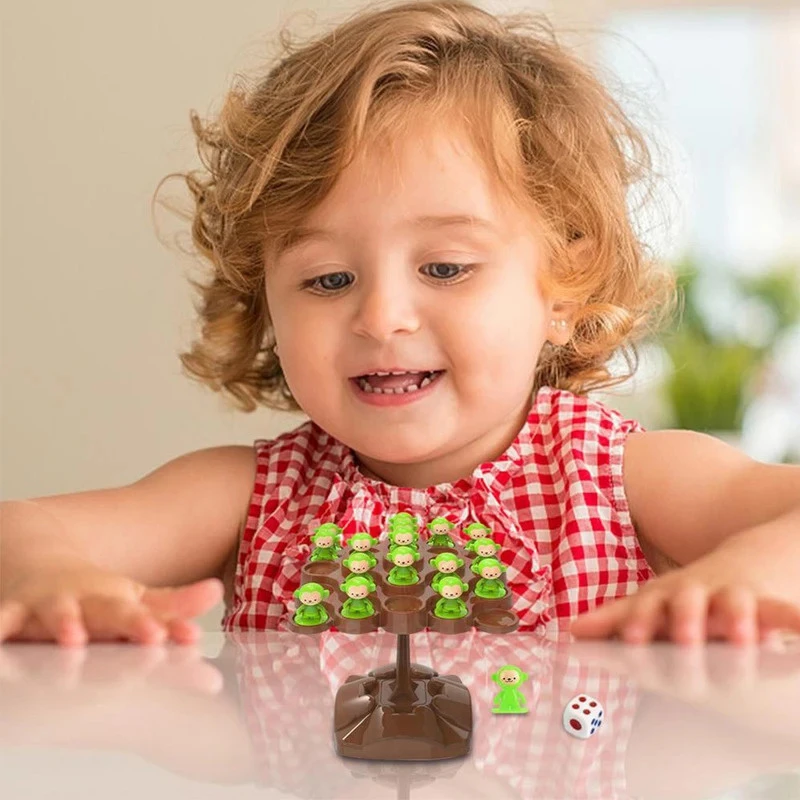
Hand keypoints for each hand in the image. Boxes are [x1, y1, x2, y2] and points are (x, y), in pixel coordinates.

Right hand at [0, 565, 222, 645]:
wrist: (33, 552)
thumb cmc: (88, 591)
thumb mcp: (131, 598)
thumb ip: (173, 604)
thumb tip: (217, 593)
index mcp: (117, 602)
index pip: (149, 617)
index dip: (169, 626)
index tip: (188, 637)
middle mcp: (88, 601)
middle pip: (112, 613)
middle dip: (131, 623)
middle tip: (153, 635)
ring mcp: (49, 605)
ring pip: (56, 612)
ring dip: (64, 623)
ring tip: (72, 636)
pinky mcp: (11, 612)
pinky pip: (2, 621)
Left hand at [569, 557, 799, 644]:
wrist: (745, 558)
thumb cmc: (688, 593)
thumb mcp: (653, 602)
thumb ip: (614, 619)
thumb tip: (570, 631)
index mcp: (664, 597)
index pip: (646, 610)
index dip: (639, 623)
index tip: (628, 638)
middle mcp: (695, 593)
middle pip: (687, 604)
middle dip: (684, 620)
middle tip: (682, 638)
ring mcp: (731, 595)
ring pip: (734, 602)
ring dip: (735, 617)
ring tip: (741, 635)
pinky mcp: (767, 601)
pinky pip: (781, 611)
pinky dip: (791, 619)